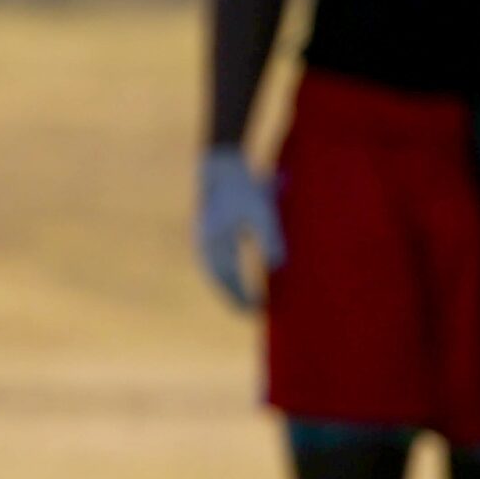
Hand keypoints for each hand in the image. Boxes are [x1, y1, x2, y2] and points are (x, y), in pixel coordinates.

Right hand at [195, 146, 282, 312]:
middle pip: (218, 280)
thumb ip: (269, 239)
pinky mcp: (206, 233)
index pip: (229, 281)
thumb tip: (277, 268)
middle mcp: (205, 246)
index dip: (242, 297)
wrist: (220, 167)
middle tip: (250, 312)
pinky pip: (213, 262)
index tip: (257, 311)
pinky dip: (223, 274)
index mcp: (216, 244)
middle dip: (234, 297)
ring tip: (241, 299)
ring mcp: (202, 239)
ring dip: (227, 286)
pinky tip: (232, 276)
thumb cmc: (244, 188)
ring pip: (214, 272)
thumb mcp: (262, 212)